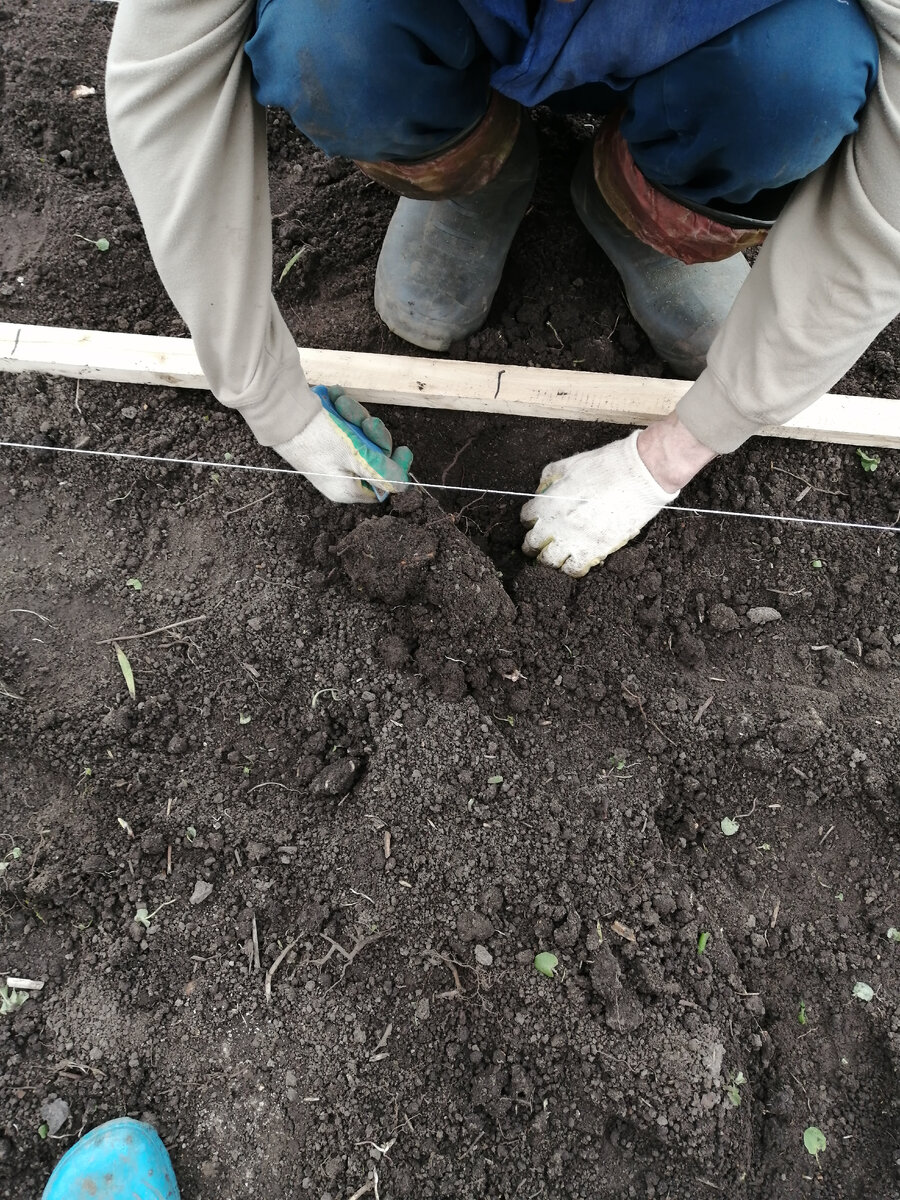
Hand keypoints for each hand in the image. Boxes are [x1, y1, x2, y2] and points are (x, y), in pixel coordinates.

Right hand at [275, 385, 412, 502]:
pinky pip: (344, 426)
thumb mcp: (357, 456)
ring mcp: (331, 457)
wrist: (281, 410)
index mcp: (346, 489)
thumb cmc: (316, 438)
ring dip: (356, 416)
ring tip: (342, 404)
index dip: (395, 468)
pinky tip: (335, 399)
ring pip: (360, 436)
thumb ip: (383, 472)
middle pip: (373, 457)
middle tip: (368, 421)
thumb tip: (402, 485)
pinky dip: (343, 411)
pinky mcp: (324, 438)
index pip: (382, 486)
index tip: (404, 449)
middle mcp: (339, 476)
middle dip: (373, 434)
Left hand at [520, 429, 678, 575]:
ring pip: (549, 562)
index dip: (530, 519)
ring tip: (556, 556)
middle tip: (540, 544)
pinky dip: (571, 568)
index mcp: (547, 502)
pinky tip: (574, 562)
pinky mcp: (594, 550)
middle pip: (532, 544)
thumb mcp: (570, 463)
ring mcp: (574, 540)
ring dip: (550, 559)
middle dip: (533, 545)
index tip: (535, 521)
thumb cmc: (607, 466)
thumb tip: (544, 489)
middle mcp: (556, 525)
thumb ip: (551, 477)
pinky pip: (574, 569)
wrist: (638, 476)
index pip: (526, 518)